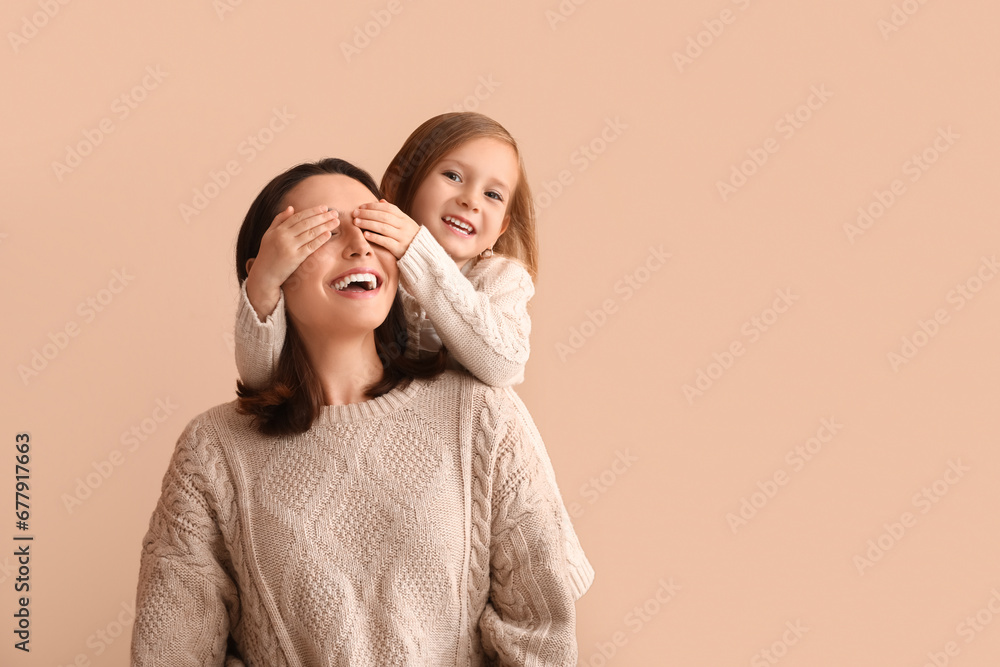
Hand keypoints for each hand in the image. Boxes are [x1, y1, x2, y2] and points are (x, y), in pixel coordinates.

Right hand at [245, 205, 338, 319]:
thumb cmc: (268, 254)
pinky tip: (329, 234)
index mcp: (278, 230)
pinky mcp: (295, 258)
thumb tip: (291, 207)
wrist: (264, 275)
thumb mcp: (269, 234)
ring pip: (310, 233)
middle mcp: (283, 236)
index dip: (312, 211)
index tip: (324, 208)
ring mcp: (289, 247)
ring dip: (325, 226)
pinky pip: (310, 246)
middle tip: (334, 213)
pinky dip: (320, 239)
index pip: (298, 217)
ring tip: (336, 221)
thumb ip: (279, 220)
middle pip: (306, 223)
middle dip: (322, 217)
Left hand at [352, 199, 420, 259]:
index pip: (387, 208)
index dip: (373, 206)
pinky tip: (365, 234)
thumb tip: (380, 200)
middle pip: (383, 217)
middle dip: (367, 214)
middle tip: (355, 213)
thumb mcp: (403, 222)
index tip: (361, 206)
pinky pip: (386, 241)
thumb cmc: (409, 235)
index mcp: (404, 217)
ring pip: (383, 228)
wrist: (422, 252)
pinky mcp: (399, 248)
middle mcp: (403, 226)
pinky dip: (375, 237)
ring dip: (368, 224)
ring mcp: (402, 237)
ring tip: (356, 222)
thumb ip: (392, 212)